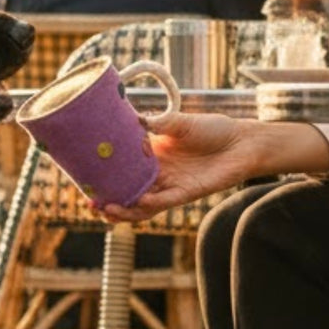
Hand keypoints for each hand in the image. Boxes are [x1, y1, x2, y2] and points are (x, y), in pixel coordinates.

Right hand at [102, 113, 328, 222]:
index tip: (85, 178)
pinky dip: (149, 204)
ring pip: (140, 204)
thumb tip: (135, 119)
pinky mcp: (185, 194)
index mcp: (150, 156)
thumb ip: (159, 123)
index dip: (104, 176)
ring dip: (123, 210)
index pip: (121, 169)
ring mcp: (169, 186)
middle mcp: (156, 174)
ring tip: (107, 210)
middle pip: (126, 192)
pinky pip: (163, 203)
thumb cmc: (213, 129)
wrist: (243, 142)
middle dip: (107, 200)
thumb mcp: (181, 121)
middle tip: (90, 203)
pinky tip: (137, 202)